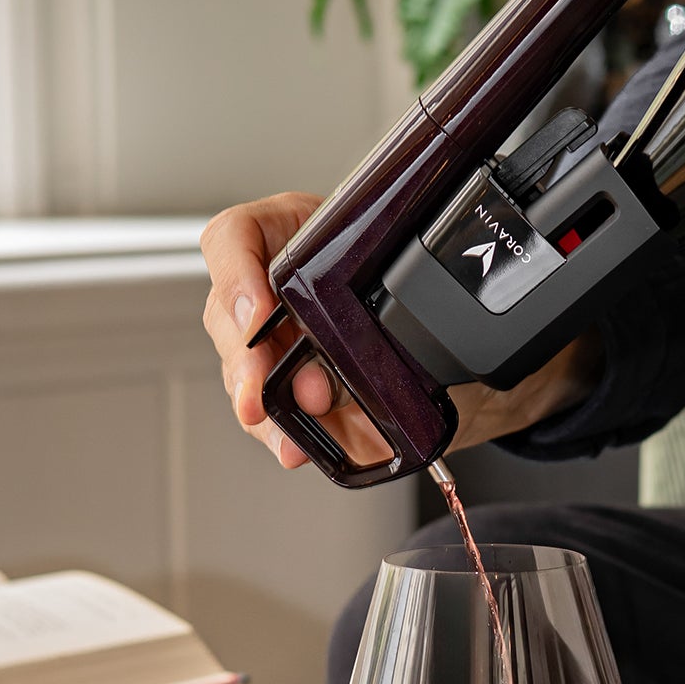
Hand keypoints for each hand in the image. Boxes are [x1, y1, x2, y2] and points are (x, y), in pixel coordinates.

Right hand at [201, 192, 603, 470]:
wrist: (457, 352)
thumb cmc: (422, 296)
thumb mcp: (407, 278)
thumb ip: (384, 303)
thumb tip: (349, 364)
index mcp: (299, 236)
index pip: (234, 238)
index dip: (235, 274)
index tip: (258, 313)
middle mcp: (277, 288)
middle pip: (228, 316)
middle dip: (247, 361)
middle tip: (261, 393)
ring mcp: (279, 342)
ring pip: (242, 371)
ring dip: (263, 405)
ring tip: (292, 430)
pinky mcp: (291, 391)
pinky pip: (269, 415)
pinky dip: (282, 434)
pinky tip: (294, 447)